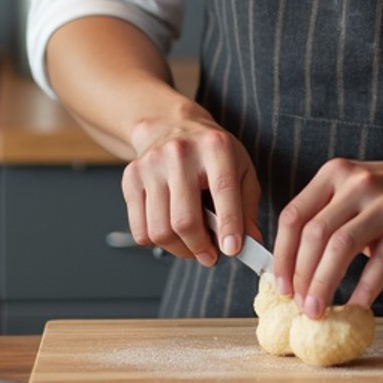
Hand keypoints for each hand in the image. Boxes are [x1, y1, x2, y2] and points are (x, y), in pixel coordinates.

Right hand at [121, 105, 261, 267]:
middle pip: (185, 219)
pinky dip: (157, 242)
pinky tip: (171, 232)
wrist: (170, 126)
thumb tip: (251, 241)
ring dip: (179, 249)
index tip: (232, 250)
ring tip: (192, 245)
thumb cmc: (210, 151)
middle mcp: (180, 153)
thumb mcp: (240, 167)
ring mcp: (151, 165)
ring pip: (160, 230)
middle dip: (200, 248)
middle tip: (210, 256)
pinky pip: (140, 230)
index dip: (228, 224)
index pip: (222, 190)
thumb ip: (247, 205)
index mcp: (215, 147)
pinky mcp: (131, 179)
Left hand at [271, 145, 382, 314]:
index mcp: (335, 174)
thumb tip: (296, 266)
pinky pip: (378, 265)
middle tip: (298, 304)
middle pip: (314, 235)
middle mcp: (357, 185)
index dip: (282, 255)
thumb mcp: (354, 186)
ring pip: (339, 248)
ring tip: (316, 311)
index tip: (280, 284)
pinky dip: (363, 291)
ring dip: (322, 285)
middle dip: (300, 276)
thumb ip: (327, 213)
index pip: (294, 216)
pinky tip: (354, 307)